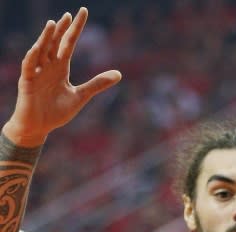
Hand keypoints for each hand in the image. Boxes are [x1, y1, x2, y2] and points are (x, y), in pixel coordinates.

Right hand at [4, 7, 120, 145]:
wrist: (40, 127)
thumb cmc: (57, 111)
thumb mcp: (81, 96)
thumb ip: (97, 84)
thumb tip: (119, 74)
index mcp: (61, 67)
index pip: (69, 43)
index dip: (76, 29)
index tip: (83, 12)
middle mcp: (48, 65)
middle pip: (55, 43)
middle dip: (61, 29)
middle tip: (70, 14)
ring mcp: (37, 72)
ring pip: (41, 50)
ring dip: (46, 37)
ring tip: (53, 23)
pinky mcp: (27, 81)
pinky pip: (29, 66)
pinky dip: (32, 57)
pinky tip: (37, 47)